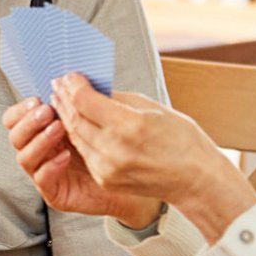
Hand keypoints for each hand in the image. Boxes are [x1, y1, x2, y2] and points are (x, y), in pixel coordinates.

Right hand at [2, 93, 162, 227]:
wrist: (135, 179)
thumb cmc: (117, 146)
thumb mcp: (100, 116)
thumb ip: (82, 100)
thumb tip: (70, 77)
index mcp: (45, 130)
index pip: (16, 118)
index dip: (21, 109)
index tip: (38, 99)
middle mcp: (40, 151)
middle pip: (15, 136)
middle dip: (29, 122)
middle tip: (47, 112)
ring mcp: (45, 172)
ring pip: (24, 157)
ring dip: (39, 141)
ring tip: (59, 129)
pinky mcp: (55, 193)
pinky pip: (42, 179)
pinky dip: (50, 166)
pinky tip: (65, 156)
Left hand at [50, 73, 255, 241]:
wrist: (196, 180)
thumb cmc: (182, 140)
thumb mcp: (153, 108)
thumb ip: (118, 99)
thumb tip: (92, 88)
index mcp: (130, 126)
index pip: (85, 101)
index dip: (73, 85)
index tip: (69, 75)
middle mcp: (115, 149)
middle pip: (75, 118)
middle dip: (64, 98)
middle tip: (59, 84)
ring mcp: (107, 168)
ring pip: (75, 135)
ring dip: (65, 116)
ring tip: (61, 100)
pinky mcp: (105, 179)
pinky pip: (84, 152)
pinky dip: (77, 135)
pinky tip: (75, 122)